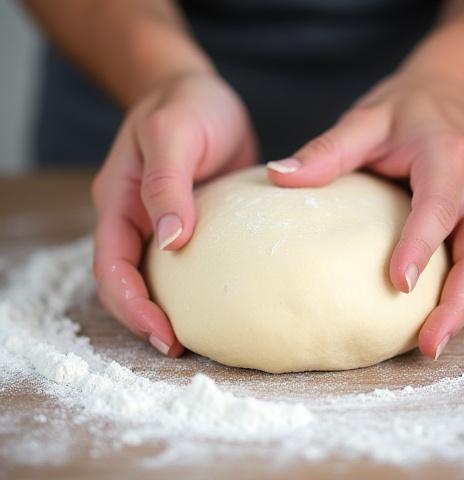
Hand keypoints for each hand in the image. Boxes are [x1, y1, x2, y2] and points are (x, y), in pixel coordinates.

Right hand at [91, 73, 256, 355]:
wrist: (202, 93)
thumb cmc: (187, 105)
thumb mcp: (174, 134)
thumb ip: (167, 185)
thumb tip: (171, 242)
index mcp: (119, 201)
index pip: (112, 266)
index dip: (131, 305)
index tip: (163, 333)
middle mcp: (135, 219)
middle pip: (126, 282)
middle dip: (145, 320)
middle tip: (179, 348)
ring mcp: (162, 223)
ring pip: (155, 279)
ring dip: (168, 310)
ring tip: (197, 339)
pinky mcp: (193, 224)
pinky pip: (188, 265)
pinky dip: (196, 289)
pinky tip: (222, 303)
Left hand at [266, 71, 463, 359]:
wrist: (455, 94)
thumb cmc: (408, 109)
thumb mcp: (367, 119)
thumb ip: (327, 149)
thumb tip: (277, 176)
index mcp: (449, 158)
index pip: (437, 208)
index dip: (420, 246)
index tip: (397, 283)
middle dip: (456, 305)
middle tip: (428, 345)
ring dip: (462, 310)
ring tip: (430, 345)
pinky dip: (461, 296)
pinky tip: (435, 319)